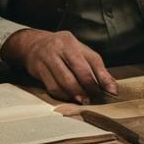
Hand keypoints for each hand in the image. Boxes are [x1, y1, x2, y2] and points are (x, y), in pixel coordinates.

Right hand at [1, 29, 115, 102]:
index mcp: (72, 42)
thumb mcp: (79, 51)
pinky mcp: (38, 70)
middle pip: (78, 70)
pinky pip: (52, 87)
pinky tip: (68, 97)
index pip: (92, 60)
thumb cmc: (61, 50)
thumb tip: (111, 87)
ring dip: (75, 93)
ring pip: (64, 81)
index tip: (111, 91)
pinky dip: (62, 95)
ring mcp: (47, 58)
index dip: (103, 77)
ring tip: (82, 100)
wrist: (32, 44)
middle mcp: (59, 47)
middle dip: (88, 87)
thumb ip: (95, 67)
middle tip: (94, 99)